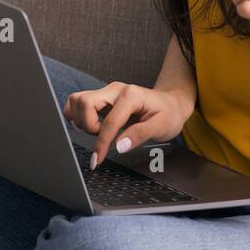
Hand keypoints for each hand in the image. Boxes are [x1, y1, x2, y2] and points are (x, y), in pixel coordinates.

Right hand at [63, 82, 191, 169]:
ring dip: (81, 120)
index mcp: (131, 96)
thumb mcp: (161, 127)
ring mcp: (107, 91)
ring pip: (78, 100)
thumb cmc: (168, 115)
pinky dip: (77, 115)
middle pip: (85, 102)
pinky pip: (79, 101)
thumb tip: (119, 146)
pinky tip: (90, 126)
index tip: (97, 160)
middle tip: (101, 138)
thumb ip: (139, 135)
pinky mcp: (102, 97)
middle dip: (87, 125)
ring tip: (96, 132)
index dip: (101, 143)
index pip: (109, 121)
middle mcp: (115, 89)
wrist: (171, 104)